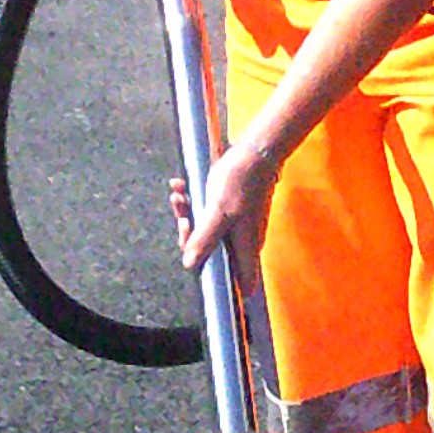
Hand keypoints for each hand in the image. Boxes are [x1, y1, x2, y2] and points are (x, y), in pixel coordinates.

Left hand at [172, 141, 277, 276]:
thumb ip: (204, 239)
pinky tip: (181, 185)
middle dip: (191, 237)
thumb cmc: (241, 181)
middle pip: (212, 254)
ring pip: (206, 231)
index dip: (221, 282)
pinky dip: (192, 201)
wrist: (254, 150)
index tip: (196, 262)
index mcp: (244, 247)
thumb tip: (189, 265)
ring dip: (187, 214)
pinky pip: (206, 213)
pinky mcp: (228, 210)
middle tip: (183, 219)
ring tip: (179, 196)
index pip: (241, 282)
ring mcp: (235, 225)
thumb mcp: (218, 212)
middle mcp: (242, 241)